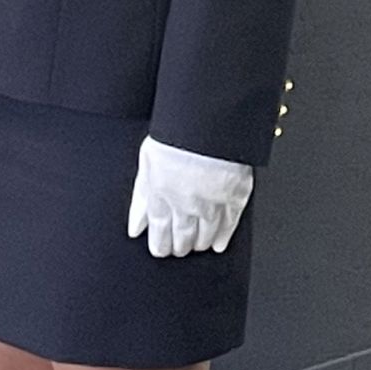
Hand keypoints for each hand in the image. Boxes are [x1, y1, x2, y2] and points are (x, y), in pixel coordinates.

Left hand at [126, 138, 252, 258]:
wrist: (210, 119)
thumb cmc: (177, 133)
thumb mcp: (147, 161)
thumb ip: (140, 197)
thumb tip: (135, 226)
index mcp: (161, 195)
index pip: (160, 231)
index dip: (160, 244)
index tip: (160, 249)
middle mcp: (186, 205)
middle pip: (182, 236)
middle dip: (178, 246)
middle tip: (177, 249)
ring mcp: (212, 202)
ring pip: (204, 234)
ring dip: (198, 243)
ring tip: (194, 246)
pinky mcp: (236, 196)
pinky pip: (230, 224)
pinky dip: (223, 237)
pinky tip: (217, 244)